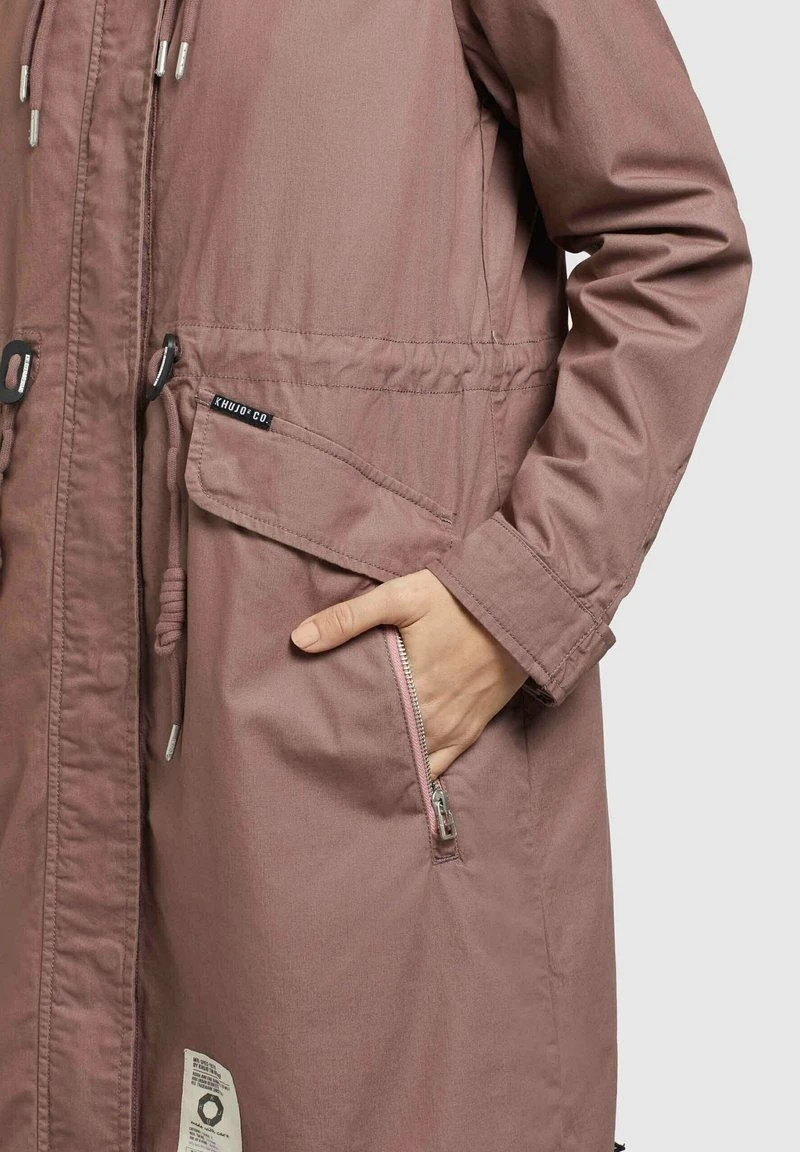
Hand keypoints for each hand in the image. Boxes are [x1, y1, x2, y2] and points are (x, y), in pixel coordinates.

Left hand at [290, 569, 527, 778]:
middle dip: (359, 757)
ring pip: (415, 765)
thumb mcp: (402, 596)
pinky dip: (421, 772)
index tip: (312, 744)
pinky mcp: (473, 728)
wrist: (522, 606)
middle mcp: (435, 719)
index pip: (364, 730)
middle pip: (387, 752)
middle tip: (326, 764)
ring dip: (389, 767)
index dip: (338, 740)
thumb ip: (350, 618)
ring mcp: (456, 728)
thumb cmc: (459, 600)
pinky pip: (443, 765)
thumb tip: (299, 639)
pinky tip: (400, 776)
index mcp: (413, 690)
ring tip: (355, 774)